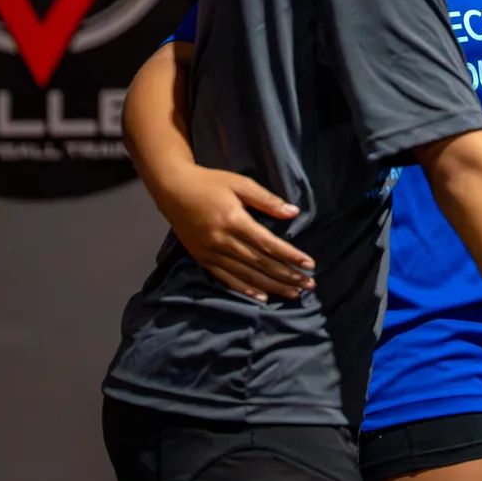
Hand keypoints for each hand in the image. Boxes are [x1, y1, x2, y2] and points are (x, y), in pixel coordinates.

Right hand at [153, 165, 314, 301]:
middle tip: (308, 285)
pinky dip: (245, 289)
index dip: (290, 256)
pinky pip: (225, 279)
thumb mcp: (240, 183)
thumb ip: (266, 200)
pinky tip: (262, 297)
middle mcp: (222, 241)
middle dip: (286, 275)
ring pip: (246, 275)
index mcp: (234, 220)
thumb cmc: (210, 182)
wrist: (172, 188)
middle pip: (259, 263)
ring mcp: (210, 253)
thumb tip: (293, 212)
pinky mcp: (202, 259)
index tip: (309, 264)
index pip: (268, 244)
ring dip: (271, 286)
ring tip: (293, 293)